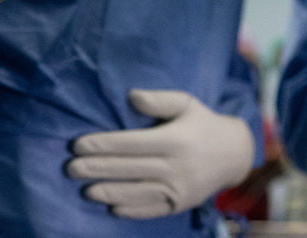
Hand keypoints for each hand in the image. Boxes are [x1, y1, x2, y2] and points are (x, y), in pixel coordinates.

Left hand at [68, 90, 254, 218]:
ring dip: (109, 191)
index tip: (78, 145)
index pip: (131, 144)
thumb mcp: (187, 103)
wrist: (235, 154)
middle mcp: (177, 166)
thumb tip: (132, 97)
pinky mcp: (181, 204)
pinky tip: (112, 207)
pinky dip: (131, 210)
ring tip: (86, 190)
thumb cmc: (203, 124)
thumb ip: (159, 99)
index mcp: (176, 139)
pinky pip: (152, 209)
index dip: (103, 145)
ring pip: (137, 192)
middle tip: (71, 168)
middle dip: (97, 168)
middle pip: (129, 169)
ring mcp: (179, 189)